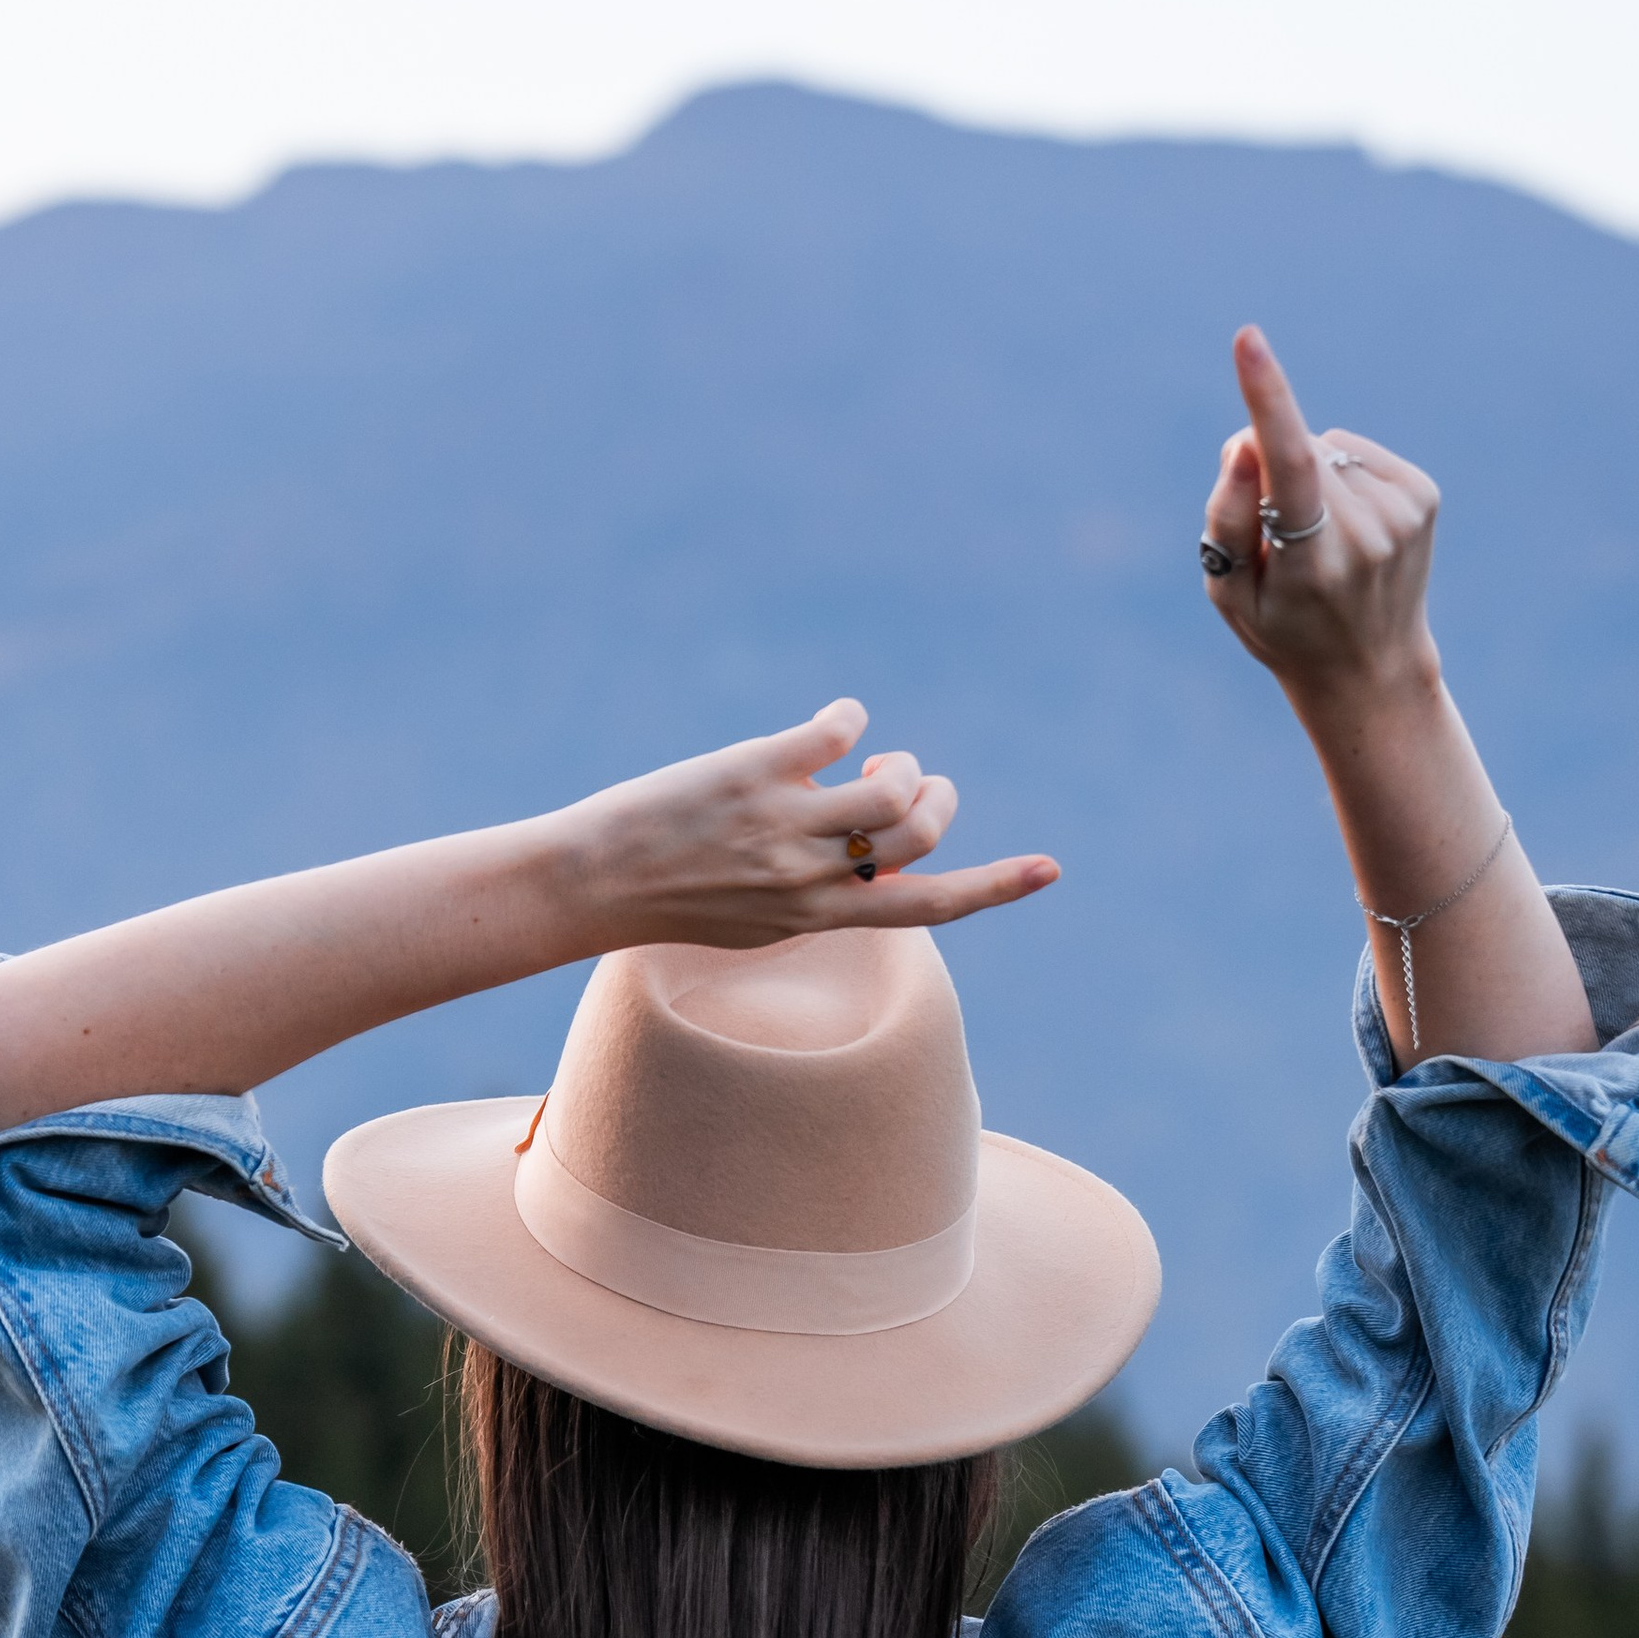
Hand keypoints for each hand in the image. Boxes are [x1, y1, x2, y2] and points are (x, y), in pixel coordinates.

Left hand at [566, 699, 1059, 950]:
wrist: (587, 885)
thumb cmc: (667, 899)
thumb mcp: (754, 916)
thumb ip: (816, 886)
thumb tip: (867, 819)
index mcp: (818, 918)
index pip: (928, 909)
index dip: (996, 889)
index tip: (1050, 868)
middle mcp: (810, 878)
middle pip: (921, 833)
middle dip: (935, 797)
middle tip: (906, 782)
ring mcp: (785, 826)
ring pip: (891, 789)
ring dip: (900, 763)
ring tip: (869, 758)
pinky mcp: (755, 773)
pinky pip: (837, 733)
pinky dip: (850, 718)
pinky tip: (834, 723)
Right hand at [1201, 329, 1441, 711]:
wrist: (1371, 670)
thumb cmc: (1284, 629)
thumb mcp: (1230, 592)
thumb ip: (1227, 516)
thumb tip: (1246, 440)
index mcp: (1314, 564)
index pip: (1289, 466)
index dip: (1266, 398)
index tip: (1248, 341)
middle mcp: (1367, 534)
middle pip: (1294, 452)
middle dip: (1266, 470)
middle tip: (1278, 540)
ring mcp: (1402, 512)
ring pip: (1324, 448)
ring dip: (1308, 477)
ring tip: (1319, 540)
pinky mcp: (1422, 494)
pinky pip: (1353, 453)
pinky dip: (1339, 477)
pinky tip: (1347, 525)